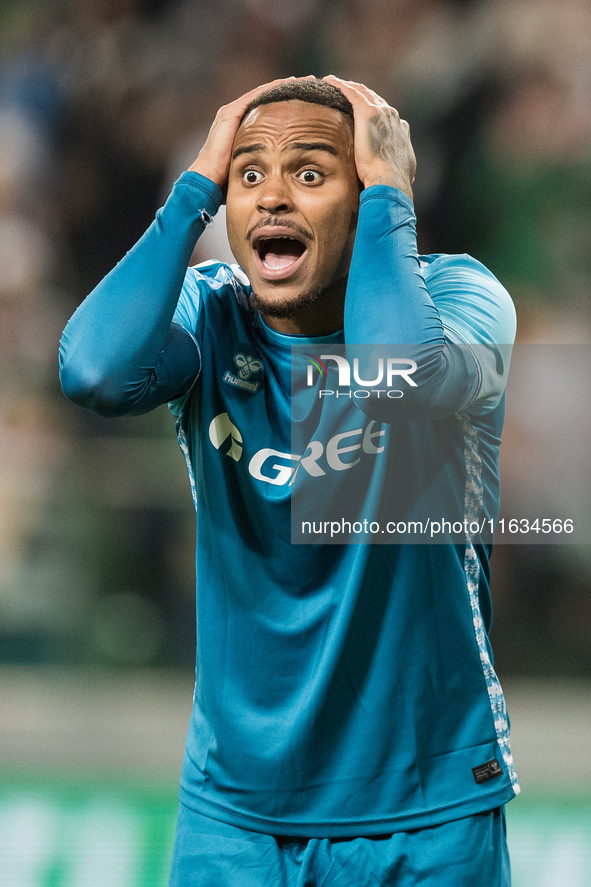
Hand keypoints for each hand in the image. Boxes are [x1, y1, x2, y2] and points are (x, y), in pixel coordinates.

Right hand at [188, 77, 300, 190]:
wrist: (207, 183)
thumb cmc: (228, 184)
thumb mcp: (254, 171)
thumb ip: (267, 166)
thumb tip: (289, 175)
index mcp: (242, 129)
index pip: (270, 112)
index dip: (289, 106)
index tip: (311, 102)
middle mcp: (237, 117)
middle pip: (268, 99)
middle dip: (290, 92)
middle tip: (312, 83)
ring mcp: (232, 113)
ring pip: (264, 94)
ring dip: (284, 86)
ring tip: (306, 80)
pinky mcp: (230, 114)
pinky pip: (256, 96)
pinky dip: (273, 88)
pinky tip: (290, 83)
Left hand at [323, 75, 415, 199]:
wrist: (390, 180)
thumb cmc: (393, 182)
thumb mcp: (403, 169)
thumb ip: (401, 162)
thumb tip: (403, 169)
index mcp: (400, 129)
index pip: (384, 114)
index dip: (373, 110)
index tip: (361, 111)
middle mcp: (392, 116)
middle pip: (373, 99)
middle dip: (359, 94)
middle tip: (344, 91)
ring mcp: (381, 112)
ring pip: (362, 92)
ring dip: (348, 86)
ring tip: (333, 83)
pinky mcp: (368, 112)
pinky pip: (351, 93)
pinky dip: (340, 85)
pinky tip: (329, 81)